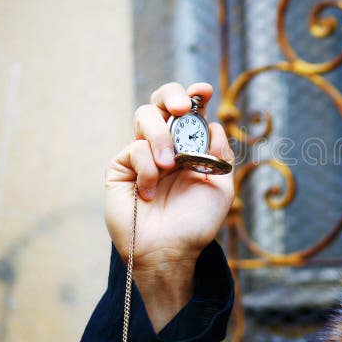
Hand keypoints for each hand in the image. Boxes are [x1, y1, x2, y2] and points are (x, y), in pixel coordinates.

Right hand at [104, 82, 233, 329]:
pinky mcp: (120, 167)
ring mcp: (142, 153)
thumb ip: (220, 153)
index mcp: (190, 146)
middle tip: (183, 108)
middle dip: (172, 94)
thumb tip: (213, 124)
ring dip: (161, 135)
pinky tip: (150, 192)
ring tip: (171, 164)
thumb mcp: (220, 185)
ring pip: (145, 116)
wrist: (171, 250)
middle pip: (161, 101)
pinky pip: (134, 149)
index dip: (195, 95)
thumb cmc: (197, 222)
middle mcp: (166, 144)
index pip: (191, 112)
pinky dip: (147, 168)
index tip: (205, 91)